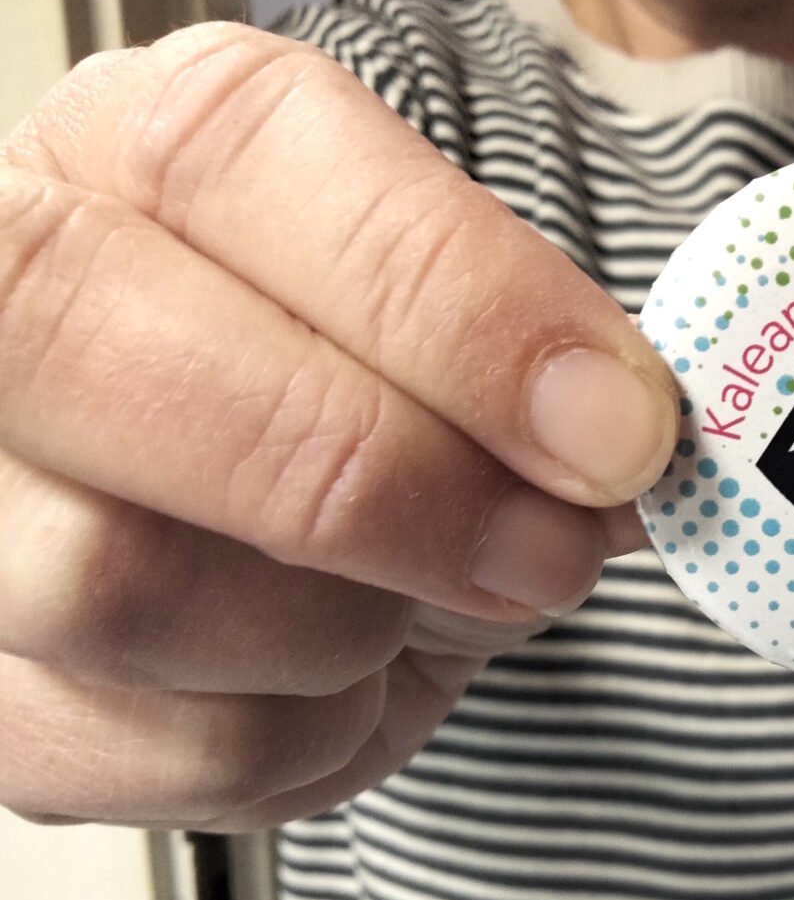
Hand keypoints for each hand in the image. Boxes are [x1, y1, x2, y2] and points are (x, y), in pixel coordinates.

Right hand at [0, 23, 674, 828]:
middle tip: (548, 548)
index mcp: (126, 151)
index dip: (450, 298)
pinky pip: (162, 747)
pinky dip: (311, 738)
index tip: (619, 421)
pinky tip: (344, 681)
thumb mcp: (463, 334)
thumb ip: (529, 351)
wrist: (300, 541)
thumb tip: (624, 441)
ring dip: (352, 626)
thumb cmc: (381, 400)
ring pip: (121, 578)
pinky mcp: (0, 703)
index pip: (233, 154)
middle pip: (111, 354)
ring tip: (433, 606)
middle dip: (387, 479)